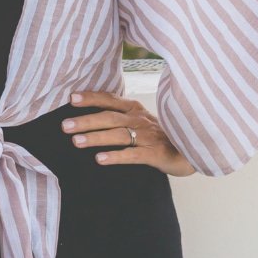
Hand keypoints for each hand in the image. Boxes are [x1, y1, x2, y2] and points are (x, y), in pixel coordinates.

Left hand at [60, 89, 196, 175]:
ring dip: (97, 137)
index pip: (110, 100)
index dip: (92, 98)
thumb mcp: (140, 121)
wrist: (191, 151)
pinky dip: (116, 156)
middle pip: (110, 118)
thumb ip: (119, 115)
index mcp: (135, 110)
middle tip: (65, 126)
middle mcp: (140, 120)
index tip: (72, 98)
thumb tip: (89, 114)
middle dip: (86, 121)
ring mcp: (148, 137)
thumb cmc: (160, 135)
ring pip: (118, 135)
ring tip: (77, 142)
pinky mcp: (155, 154)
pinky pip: (133, 155)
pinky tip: (100, 160)